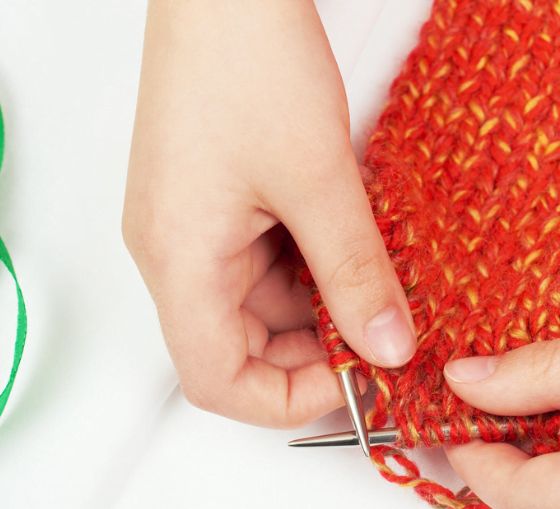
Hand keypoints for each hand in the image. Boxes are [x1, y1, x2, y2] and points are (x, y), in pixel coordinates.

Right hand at [122, 0, 415, 427]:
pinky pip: (260, 263)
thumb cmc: (244, 56)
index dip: (287, 402)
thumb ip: (355, 274)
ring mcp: (189, 227)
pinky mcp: (212, 202)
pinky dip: (309, 269)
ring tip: (378, 286)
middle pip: (238, 349)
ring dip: (317, 309)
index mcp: (179, 261)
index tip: (355, 386)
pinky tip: (353, 248)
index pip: (218, 382)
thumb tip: (387, 348)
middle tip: (383, 339)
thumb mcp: (319, 180)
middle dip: (313, 354)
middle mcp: (172, 254)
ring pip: (256, 307)